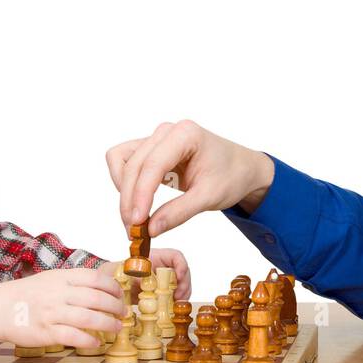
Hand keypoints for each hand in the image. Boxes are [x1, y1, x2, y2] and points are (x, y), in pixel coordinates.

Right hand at [0, 267, 124, 349]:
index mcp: (61, 278)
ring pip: (88, 317)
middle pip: (96, 298)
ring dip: (107, 324)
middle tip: (124, 313)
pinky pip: (72, 336)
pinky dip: (88, 340)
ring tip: (117, 328)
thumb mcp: (51, 279)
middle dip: (115, 306)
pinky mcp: (45, 332)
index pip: (95, 278)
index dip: (112, 287)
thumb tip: (103, 286)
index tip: (120, 294)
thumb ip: (74, 281)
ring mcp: (52, 313)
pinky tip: (96, 342)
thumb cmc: (28, 294)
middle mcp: (58, 294)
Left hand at [105, 248, 192, 302]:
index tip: (179, 277)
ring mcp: (164, 280)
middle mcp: (163, 267)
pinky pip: (175, 296)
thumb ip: (134, 273)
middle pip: (182, 272)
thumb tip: (141, 281)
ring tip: (177, 304)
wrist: (112, 284)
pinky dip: (176, 302)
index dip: (181, 266)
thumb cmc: (118, 272)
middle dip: (184, 284)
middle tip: (179, 296)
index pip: (175, 256)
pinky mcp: (163, 293)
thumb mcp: (124, 270)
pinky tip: (172, 309)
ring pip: (181, 284)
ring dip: (183, 294)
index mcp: (155, 257)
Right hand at [106, 120, 274, 236]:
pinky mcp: (150, 149)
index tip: (136, 222)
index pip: (152, 165)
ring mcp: (156, 138)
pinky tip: (137, 202)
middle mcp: (167, 131)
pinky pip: (124, 162)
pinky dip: (125, 183)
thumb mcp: (209, 197)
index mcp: (185, 134)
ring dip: (124, 191)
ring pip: (122, 161)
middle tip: (134, 231)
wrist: (240, 169)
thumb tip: (150, 230)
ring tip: (135, 219)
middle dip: (130, 199)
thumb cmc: (231, 176)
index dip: (140, 195)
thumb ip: (179, 212)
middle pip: (133, 165)